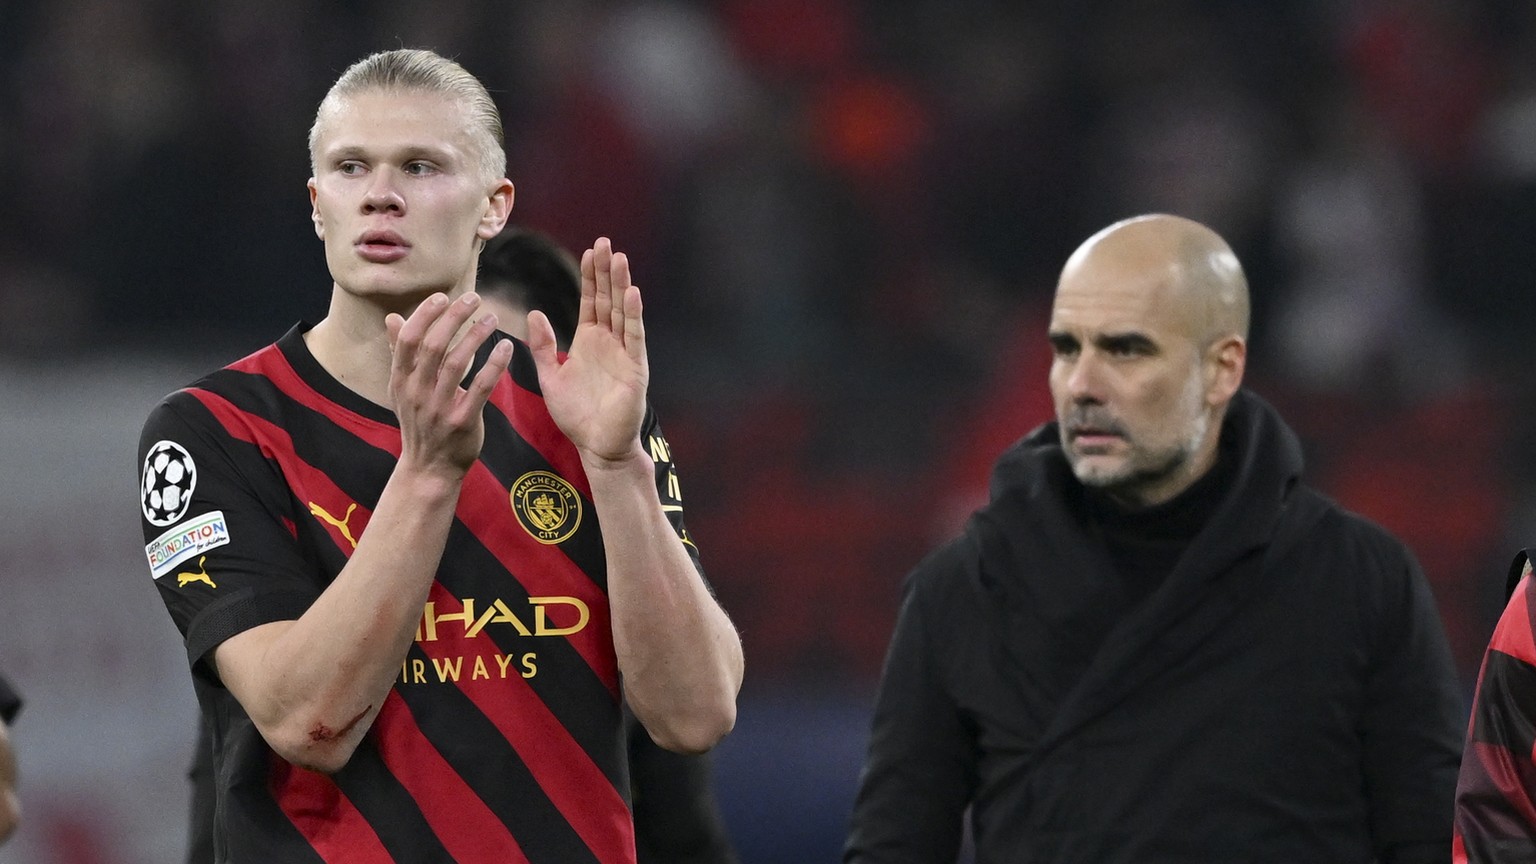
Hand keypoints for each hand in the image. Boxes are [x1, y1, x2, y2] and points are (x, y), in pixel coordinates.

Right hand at [385, 292, 512, 476]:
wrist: (429, 469)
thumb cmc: (419, 422)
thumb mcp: (402, 390)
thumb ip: (399, 352)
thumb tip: (392, 317)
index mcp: (400, 381)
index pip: (408, 340)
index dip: (425, 315)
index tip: (443, 296)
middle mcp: (417, 392)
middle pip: (434, 345)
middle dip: (454, 317)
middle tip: (474, 298)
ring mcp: (439, 408)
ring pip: (458, 363)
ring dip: (476, 336)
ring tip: (492, 318)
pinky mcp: (463, 421)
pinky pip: (481, 387)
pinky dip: (494, 365)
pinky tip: (505, 348)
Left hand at [527, 237, 647, 463]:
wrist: (597, 446)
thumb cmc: (576, 415)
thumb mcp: (550, 376)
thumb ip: (542, 346)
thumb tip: (533, 313)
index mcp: (589, 341)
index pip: (592, 301)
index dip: (591, 277)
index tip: (590, 251)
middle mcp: (610, 342)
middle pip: (609, 299)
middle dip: (607, 271)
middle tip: (605, 242)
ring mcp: (625, 353)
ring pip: (622, 312)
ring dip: (621, 285)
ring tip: (619, 258)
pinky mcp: (635, 368)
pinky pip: (634, 337)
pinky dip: (633, 315)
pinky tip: (632, 294)